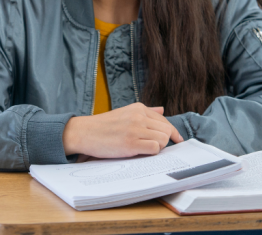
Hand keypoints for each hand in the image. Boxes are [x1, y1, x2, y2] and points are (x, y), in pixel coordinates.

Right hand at [61, 103, 183, 158]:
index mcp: (138, 108)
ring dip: (158, 147)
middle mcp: (139, 116)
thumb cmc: (104, 126)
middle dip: (165, 140)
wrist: (84, 132)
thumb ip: (145, 112)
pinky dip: (152, 153)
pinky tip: (141, 152)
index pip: (164, 120)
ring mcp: (135, 129)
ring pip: (163, 139)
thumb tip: (162, 110)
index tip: (177, 140)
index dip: (173, 132)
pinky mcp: (131, 143)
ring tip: (145, 149)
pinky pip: (154, 148)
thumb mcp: (125, 112)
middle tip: (155, 147)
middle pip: (166, 130)